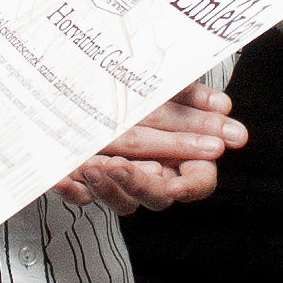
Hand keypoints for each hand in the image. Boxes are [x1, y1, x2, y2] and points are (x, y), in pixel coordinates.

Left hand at [50, 82, 242, 211]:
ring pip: (122, 202)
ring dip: (108, 188)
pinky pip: (82, 196)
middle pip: (158, 195)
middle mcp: (155, 173)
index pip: (198, 181)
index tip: (178, 185)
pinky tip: (61, 179)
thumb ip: (190, 94)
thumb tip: (221, 106)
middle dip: (139, 183)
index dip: (191, 186)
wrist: (85, 80)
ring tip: (93, 166)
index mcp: (182, 156)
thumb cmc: (136, 85)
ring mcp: (123, 181)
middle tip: (122, 167)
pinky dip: (72, 190)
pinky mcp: (91, 182)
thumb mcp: (165, 84)